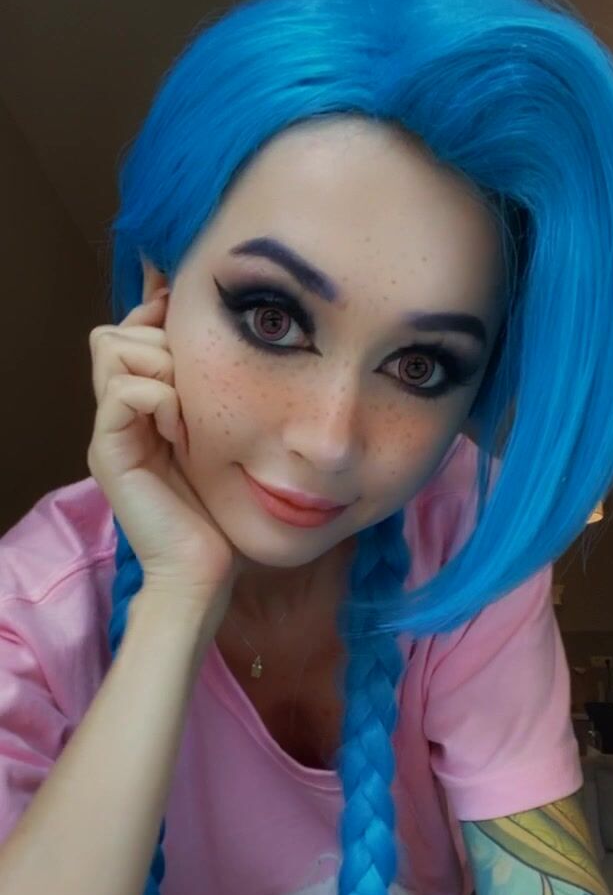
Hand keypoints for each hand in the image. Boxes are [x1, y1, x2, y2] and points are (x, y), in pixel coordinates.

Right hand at [87, 290, 244, 610]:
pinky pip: (123, 392)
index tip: (194, 336)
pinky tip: (181, 430)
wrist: (202, 571)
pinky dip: (157, 398)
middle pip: (113, 336)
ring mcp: (109, 434)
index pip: (124, 336)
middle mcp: (116, 418)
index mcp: (138, 411)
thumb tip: (221, 343)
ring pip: (112, 352)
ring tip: (188, 412)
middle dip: (159, 345)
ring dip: (159, 369)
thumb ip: (204, 397)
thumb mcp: (216, 438)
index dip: (154, 322)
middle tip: (194, 389)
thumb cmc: (219, 512)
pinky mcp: (109, 454)